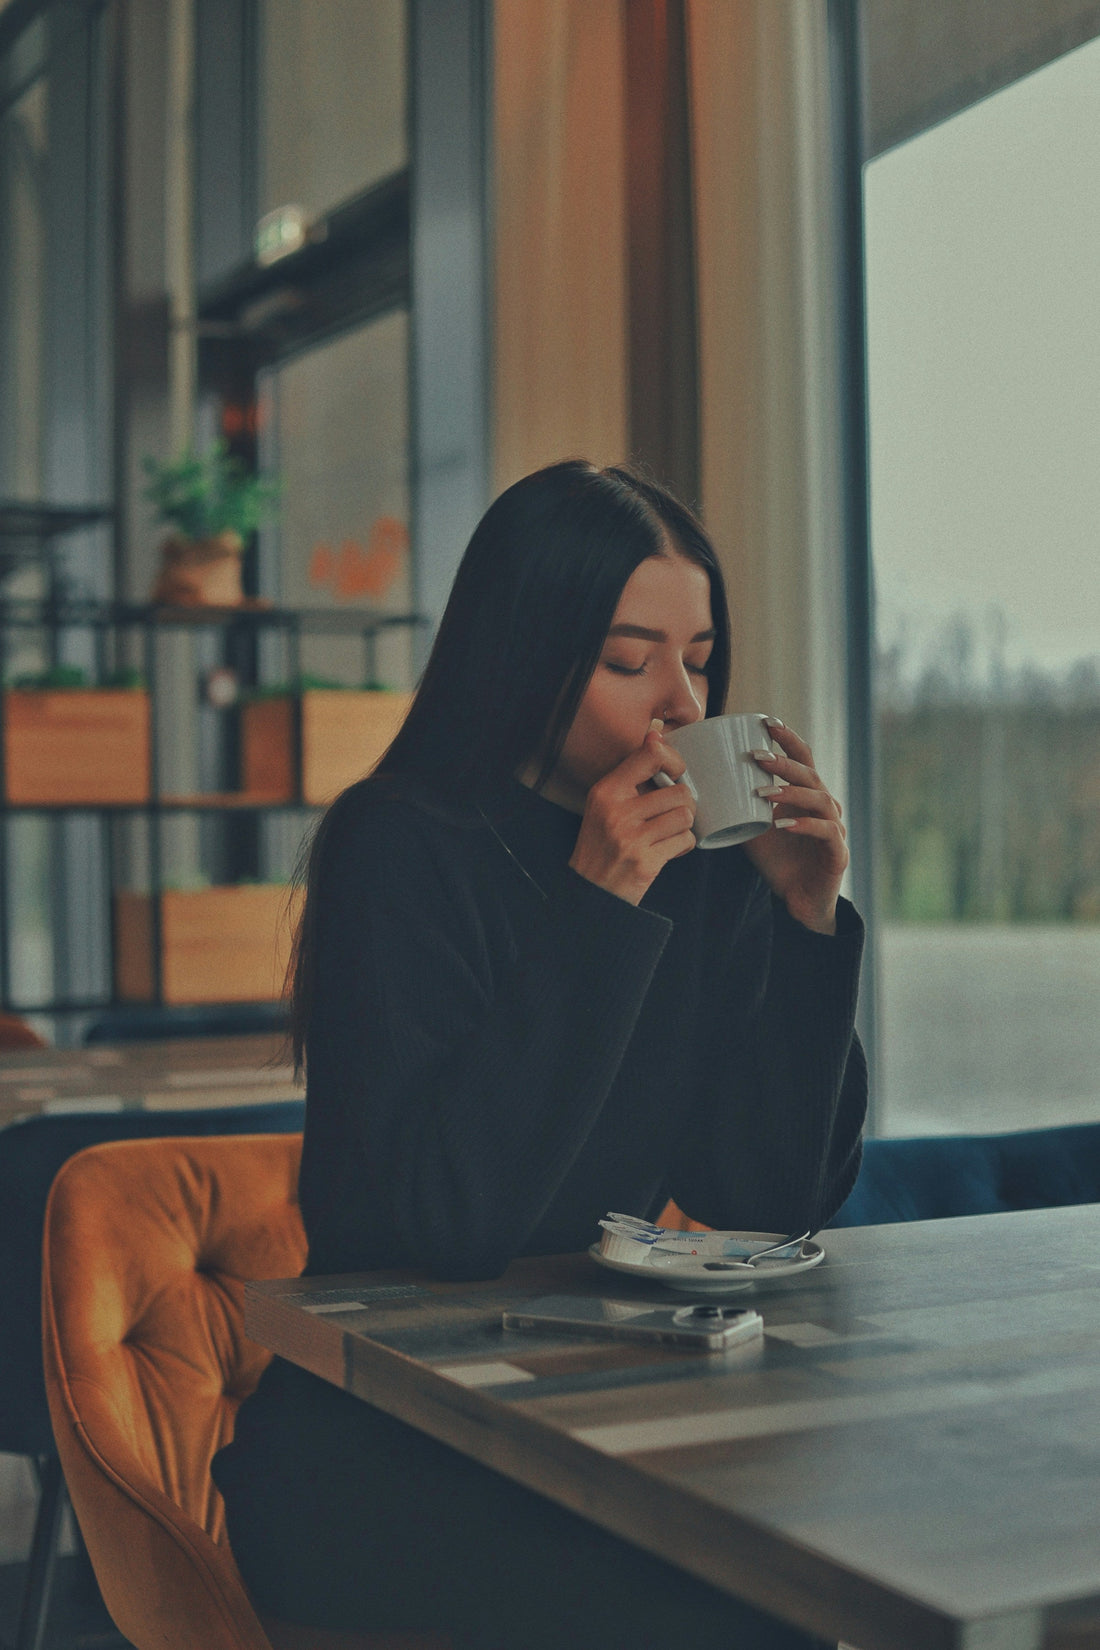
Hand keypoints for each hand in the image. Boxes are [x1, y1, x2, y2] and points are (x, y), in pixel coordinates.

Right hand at [569, 728, 695, 905]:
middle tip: (672, 814)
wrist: (589, 890)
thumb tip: (655, 734)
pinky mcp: (645, 862)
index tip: (676, 773)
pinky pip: (684, 841)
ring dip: (684, 826)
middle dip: (683, 804)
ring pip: (685, 815)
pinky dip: (683, 846)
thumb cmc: (601, 844)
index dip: (674, 760)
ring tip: (669, 832)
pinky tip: (669, 849)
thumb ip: (630, 774)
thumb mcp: (605, 804)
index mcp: (606, 791)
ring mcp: (631, 838)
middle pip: (679, 791)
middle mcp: (616, 811)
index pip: (650, 755)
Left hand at [742, 721, 847, 934]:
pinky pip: (826, 832)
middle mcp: (825, 807)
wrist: (799, 902)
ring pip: (820, 800)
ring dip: (791, 793)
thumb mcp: (752, 829)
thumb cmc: (778, 862)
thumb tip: (702, 787)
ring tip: (763, 792)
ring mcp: (835, 828)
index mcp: (807, 796)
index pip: (802, 760)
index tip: (767, 722)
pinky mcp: (837, 852)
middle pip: (810, 775)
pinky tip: (784, 824)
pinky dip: (805, 825)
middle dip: (784, 763)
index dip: (788, 740)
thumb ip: (737, 808)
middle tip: (757, 756)